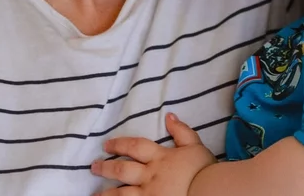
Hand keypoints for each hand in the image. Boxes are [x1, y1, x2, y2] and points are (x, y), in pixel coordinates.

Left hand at [91, 113, 215, 195]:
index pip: (134, 147)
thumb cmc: (203, 170)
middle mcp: (149, 175)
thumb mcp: (195, 146)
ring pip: (121, 193)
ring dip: (107, 192)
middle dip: (106, 167)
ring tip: (97, 193)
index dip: (119, 144)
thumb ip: (182, 131)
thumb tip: (169, 115)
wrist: (210, 192)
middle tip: (94, 166)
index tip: (107, 145)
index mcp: (159, 157)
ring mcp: (148, 194)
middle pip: (122, 169)